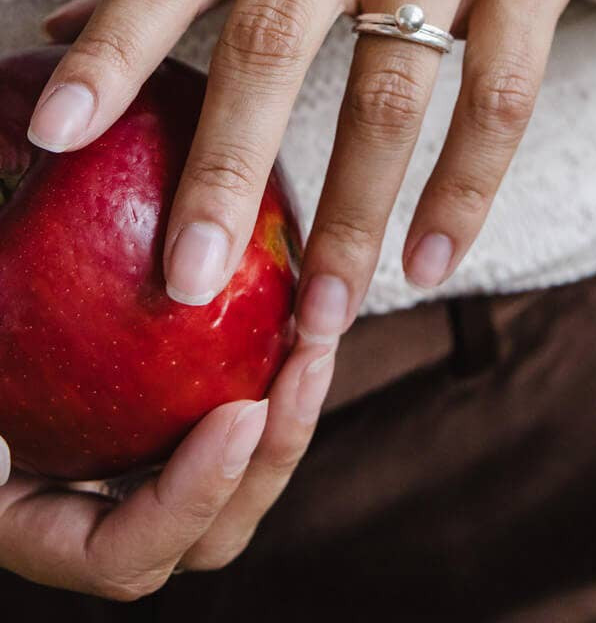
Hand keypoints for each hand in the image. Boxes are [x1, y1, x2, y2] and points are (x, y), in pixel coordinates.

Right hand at [0, 331, 334, 598]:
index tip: (239, 416)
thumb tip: (3, 433)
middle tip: (306, 366)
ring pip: (237, 476)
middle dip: (268, 463)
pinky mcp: (170, 409)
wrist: (6, 288)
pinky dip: (271, 370)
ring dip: (290, 414)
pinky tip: (297, 308)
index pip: (117, 554)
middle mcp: (90, 504)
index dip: (185, 502)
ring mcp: (136, 460)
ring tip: (318, 335)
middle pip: (203, 534)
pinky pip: (233, 407)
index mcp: (28, 517)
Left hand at [33, 0, 595, 327]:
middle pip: (272, 42)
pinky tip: (430, 262)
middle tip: (190, 281)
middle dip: (227, 168)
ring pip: (389, 93)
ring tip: (325, 312)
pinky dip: (463, 192)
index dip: (111, 52)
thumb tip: (58, 30)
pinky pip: (498, 98)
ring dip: (354, 216)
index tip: (55, 138)